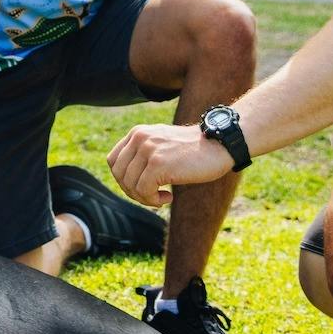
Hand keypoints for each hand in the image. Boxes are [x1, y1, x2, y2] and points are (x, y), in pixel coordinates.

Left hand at [106, 121, 233, 206]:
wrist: (219, 145)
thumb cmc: (194, 151)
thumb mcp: (162, 146)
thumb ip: (143, 155)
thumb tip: (126, 182)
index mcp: (138, 133)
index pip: (113, 161)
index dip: (123, 179)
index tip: (142, 187)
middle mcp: (139, 138)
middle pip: (119, 174)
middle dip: (133, 191)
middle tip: (152, 196)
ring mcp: (148, 150)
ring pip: (130, 184)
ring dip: (144, 198)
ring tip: (162, 197)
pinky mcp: (158, 164)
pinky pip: (143, 191)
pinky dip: (153, 200)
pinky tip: (168, 197)